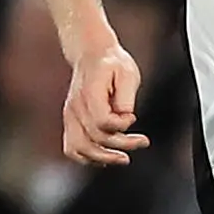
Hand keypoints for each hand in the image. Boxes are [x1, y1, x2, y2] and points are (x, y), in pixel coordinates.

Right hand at [64, 41, 148, 165]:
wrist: (92, 54)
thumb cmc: (113, 63)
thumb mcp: (127, 72)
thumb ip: (126, 96)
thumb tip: (126, 115)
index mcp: (89, 94)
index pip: (102, 122)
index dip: (121, 125)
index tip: (133, 117)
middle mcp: (75, 107)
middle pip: (94, 138)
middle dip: (121, 145)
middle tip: (143, 142)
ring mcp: (70, 116)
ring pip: (78, 148)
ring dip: (102, 158)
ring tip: (123, 158)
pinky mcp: (71, 121)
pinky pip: (72, 148)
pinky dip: (87, 157)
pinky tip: (105, 158)